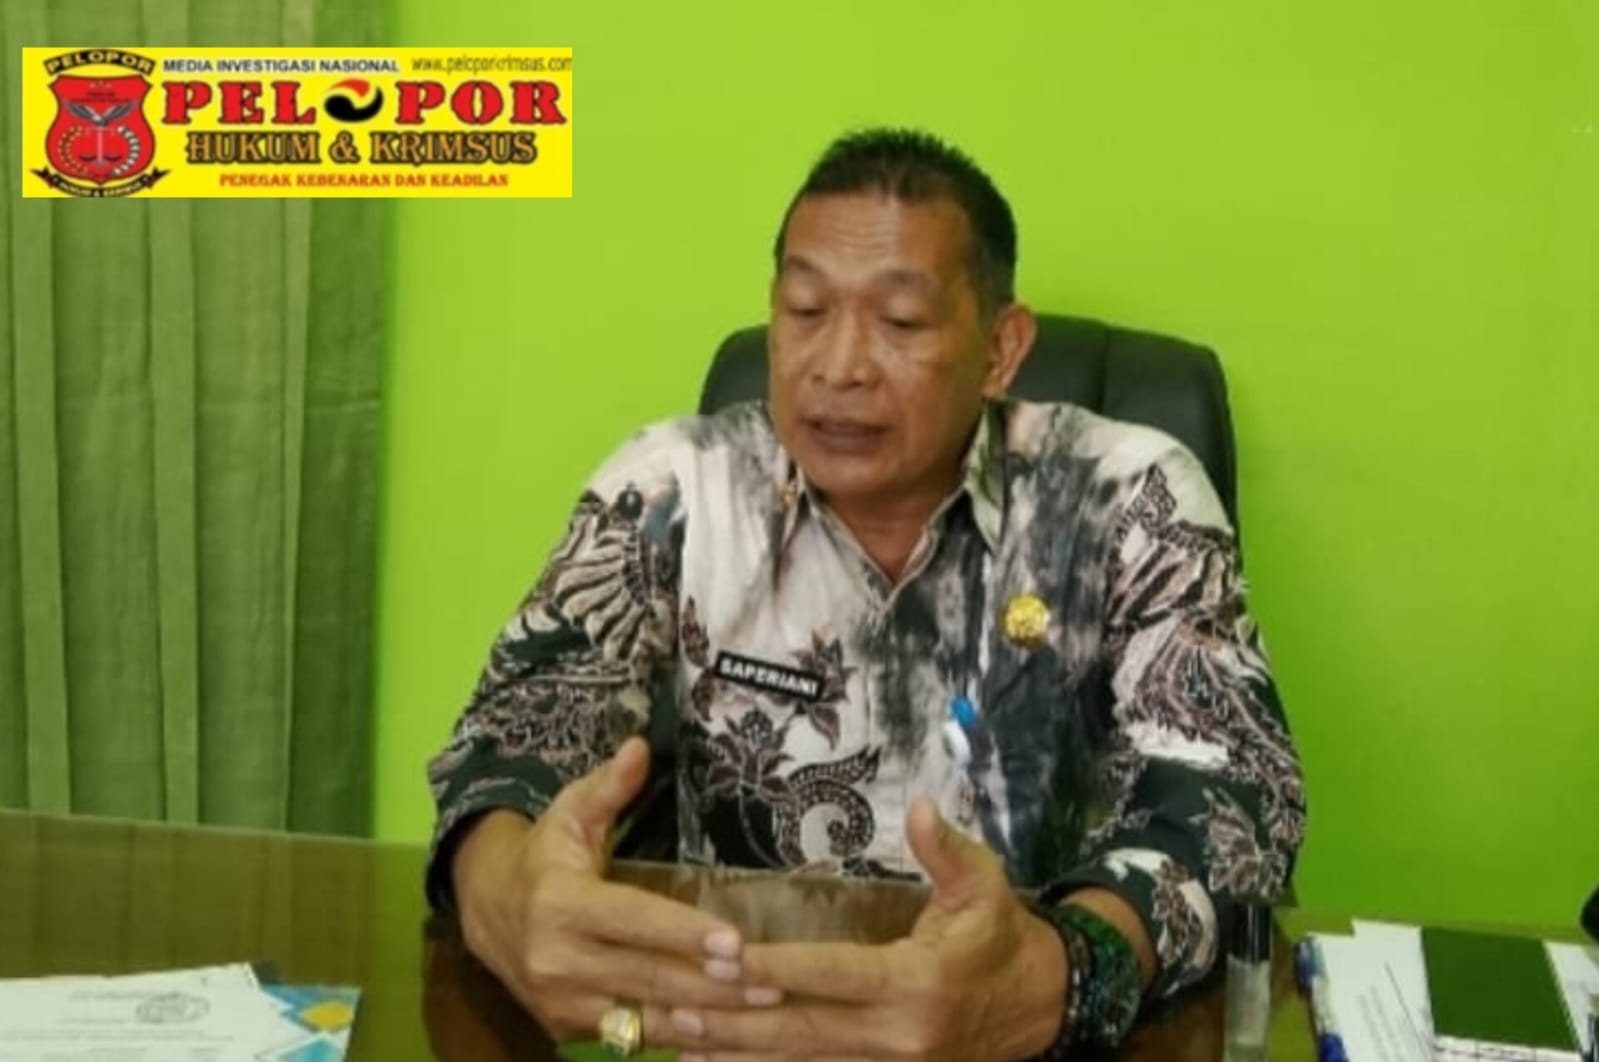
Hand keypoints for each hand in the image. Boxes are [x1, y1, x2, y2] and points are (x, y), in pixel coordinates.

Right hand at [451, 738, 783, 1043]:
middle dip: (712, 984)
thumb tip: (641, 745)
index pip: (633, 920)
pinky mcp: (566, 1026)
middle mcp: (557, 959)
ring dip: (705, 1020)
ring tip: (762, 1011)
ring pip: (643, 1016)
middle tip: (769, 980)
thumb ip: (608, 786)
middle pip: (647, 976)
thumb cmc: (544, 855)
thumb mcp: (569, 813)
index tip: (734, 943)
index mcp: (561, 903)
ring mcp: (560, 1001)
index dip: (684, 933)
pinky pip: (629, 1037)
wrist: (485, 908)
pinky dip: (675, 1039)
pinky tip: (722, 1036)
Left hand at [659, 798, 1068, 1061]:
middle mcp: (898, 1037)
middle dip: (736, 1020)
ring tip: (679, 1038)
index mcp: (918, 983)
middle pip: (804, 1030)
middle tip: (675, 1005)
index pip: (836, 976)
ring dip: (738, 1054)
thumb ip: (946, 849)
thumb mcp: (985, 884)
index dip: (780, 969)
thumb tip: (921, 806)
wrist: (1044, 1005)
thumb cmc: (1002, 935)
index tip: (727, 960)